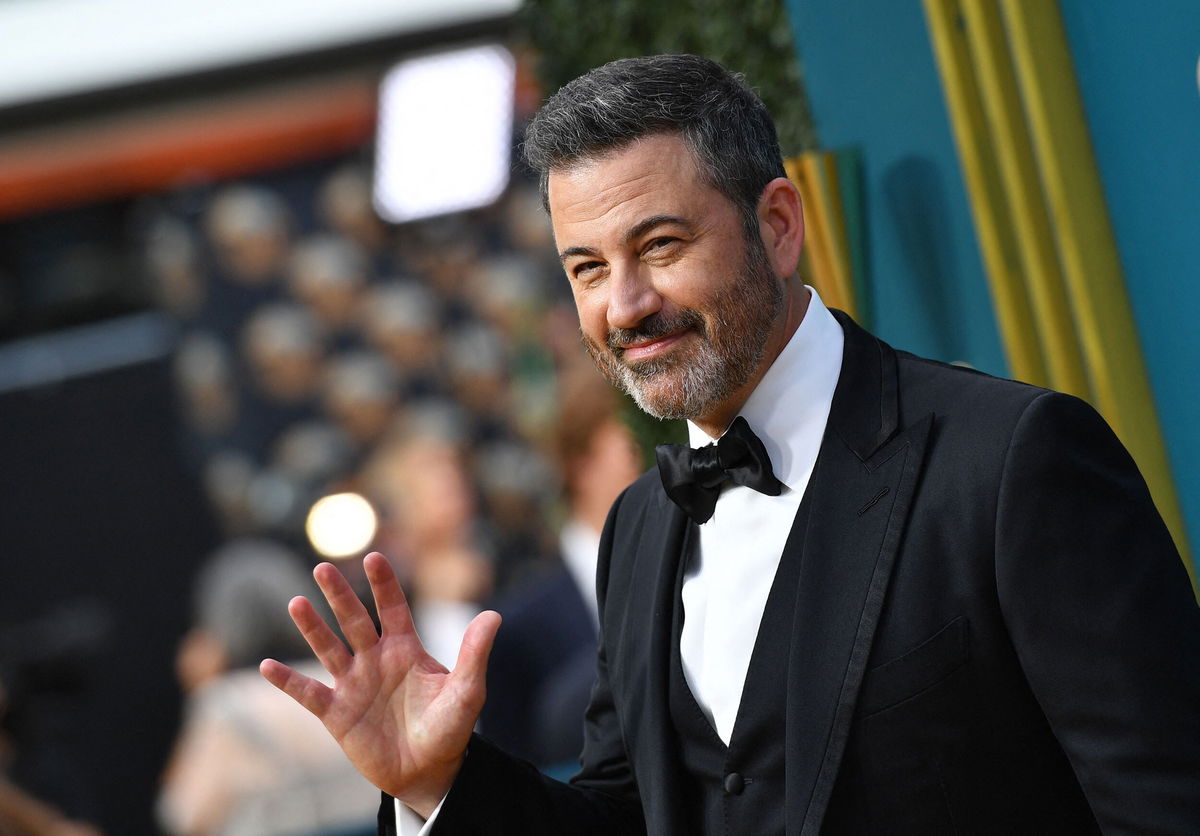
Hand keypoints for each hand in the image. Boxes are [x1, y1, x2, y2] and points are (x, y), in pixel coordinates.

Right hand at [259, 552, 500, 815]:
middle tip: (323, 567)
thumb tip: (494, 615)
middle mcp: (375, 659)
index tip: (374, 557)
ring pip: (328, 649)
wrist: (428, 771)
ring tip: (296, 603)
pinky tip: (267, 666)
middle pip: (354, 620)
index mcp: (405, 649)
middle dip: (340, 595)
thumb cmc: (450, 728)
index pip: (392, 608)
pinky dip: (288, 682)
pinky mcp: (337, 714)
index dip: (383, 584)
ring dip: (312, 628)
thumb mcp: (467, 691)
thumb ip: (474, 654)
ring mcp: (353, 685)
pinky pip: (309, 694)